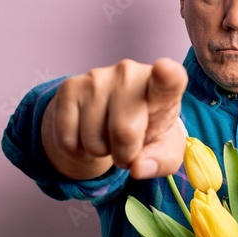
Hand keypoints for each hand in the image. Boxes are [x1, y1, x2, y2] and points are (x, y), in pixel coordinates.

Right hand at [41, 58, 187, 179]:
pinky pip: (68, 139)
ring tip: (107, 134)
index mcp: (162, 89)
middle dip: (124, 153)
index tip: (166, 68)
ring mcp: (97, 77)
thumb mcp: (164, 150)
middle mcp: (130, 74)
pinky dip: (77, 149)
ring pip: (93, 141)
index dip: (168, 75)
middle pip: (124, 131)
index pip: (168, 80)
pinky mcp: (70, 87)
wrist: (109, 119)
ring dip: (100, 151)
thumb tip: (137, 167)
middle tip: (127, 146)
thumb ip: (161, 161)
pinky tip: (86, 131)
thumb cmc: (145, 131)